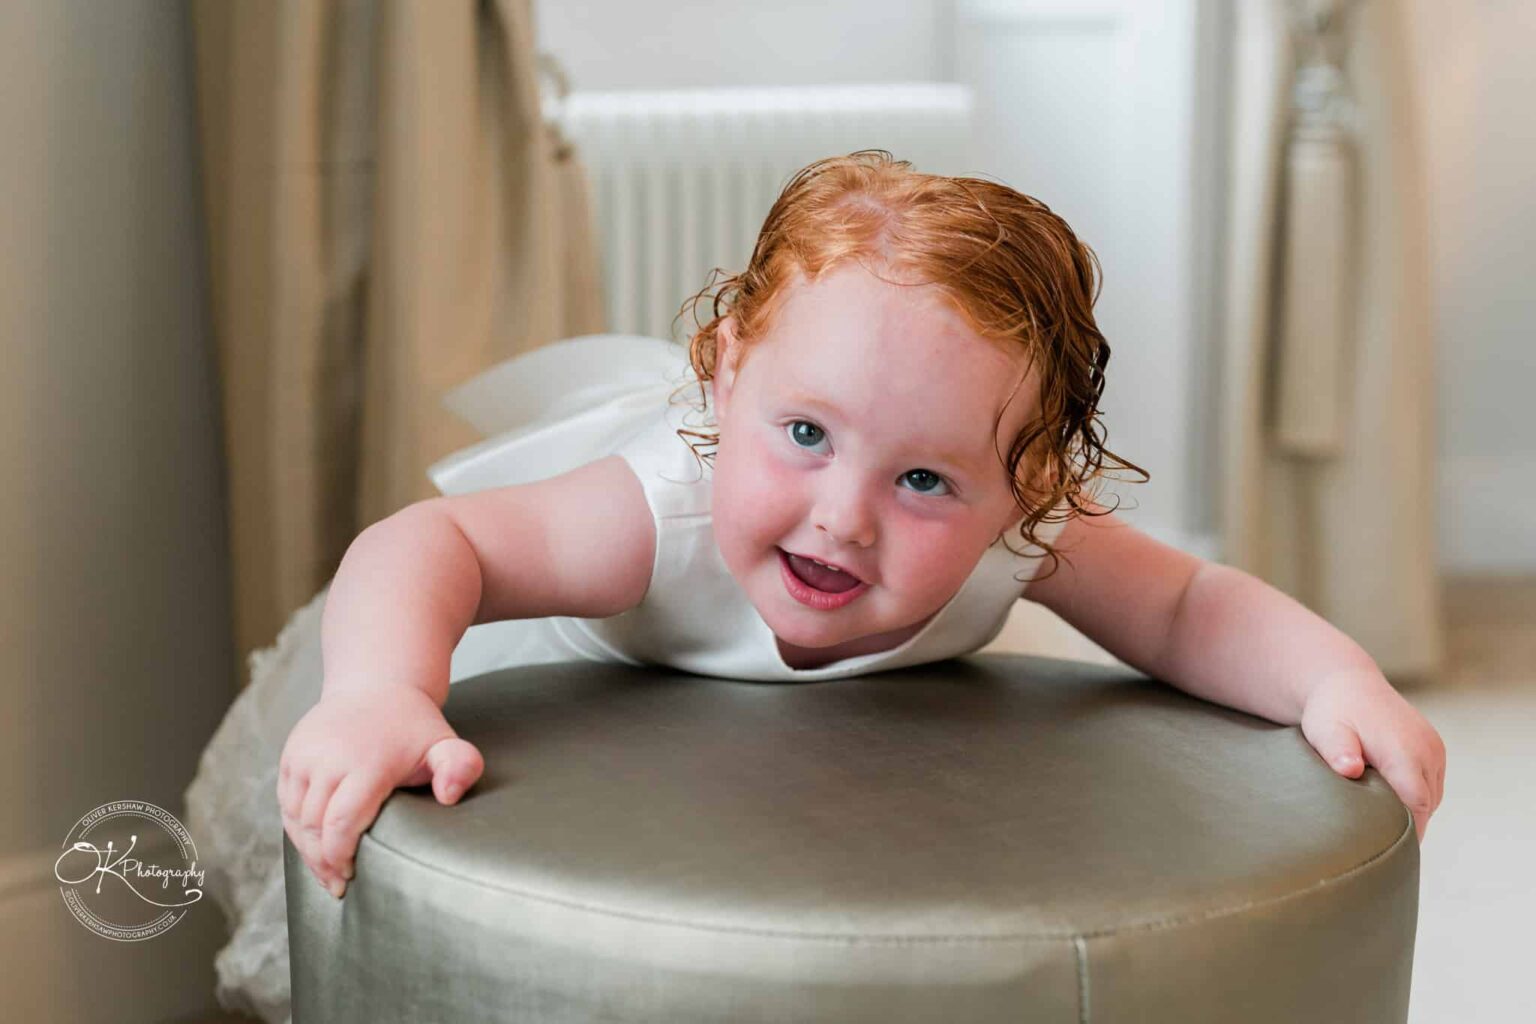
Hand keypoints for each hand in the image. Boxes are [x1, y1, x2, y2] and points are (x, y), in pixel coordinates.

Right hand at [277, 685, 483, 897]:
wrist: (377, 685)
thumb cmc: (414, 726)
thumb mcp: (445, 743)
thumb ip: (459, 766)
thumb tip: (450, 795)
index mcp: (367, 761)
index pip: (342, 822)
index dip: (341, 856)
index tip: (350, 878)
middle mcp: (329, 758)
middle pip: (314, 826)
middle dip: (323, 862)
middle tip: (338, 885)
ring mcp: (305, 755)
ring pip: (295, 818)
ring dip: (307, 850)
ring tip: (325, 872)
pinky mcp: (291, 756)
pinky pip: (286, 803)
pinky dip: (296, 830)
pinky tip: (313, 847)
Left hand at [1300, 670, 1445, 842]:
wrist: (1348, 683)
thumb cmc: (1333, 710)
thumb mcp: (1325, 730)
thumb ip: (1338, 751)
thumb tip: (1350, 770)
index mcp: (1404, 751)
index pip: (1416, 806)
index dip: (1405, 832)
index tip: (1385, 851)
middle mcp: (1427, 751)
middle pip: (1426, 806)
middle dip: (1406, 826)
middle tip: (1377, 844)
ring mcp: (1434, 749)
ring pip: (1431, 798)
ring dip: (1412, 810)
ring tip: (1381, 823)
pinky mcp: (1434, 748)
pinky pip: (1431, 784)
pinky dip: (1415, 796)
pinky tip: (1390, 800)